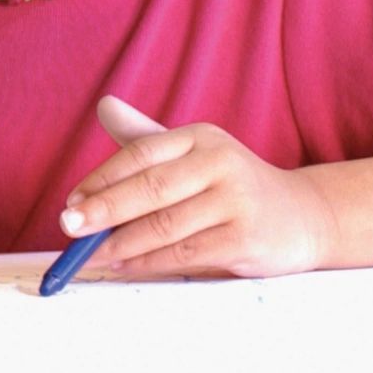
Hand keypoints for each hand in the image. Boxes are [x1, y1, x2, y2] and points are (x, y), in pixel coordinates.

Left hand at [62, 96, 333, 279]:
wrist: (304, 216)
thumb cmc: (232, 186)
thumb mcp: (194, 153)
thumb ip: (147, 138)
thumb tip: (103, 106)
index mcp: (199, 137)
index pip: (140, 154)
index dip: (101, 178)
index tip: (71, 200)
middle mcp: (219, 162)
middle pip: (149, 188)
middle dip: (103, 210)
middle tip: (68, 226)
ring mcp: (236, 200)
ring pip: (165, 224)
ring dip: (121, 243)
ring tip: (91, 254)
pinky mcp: (246, 237)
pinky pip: (186, 252)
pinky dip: (150, 261)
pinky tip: (126, 265)